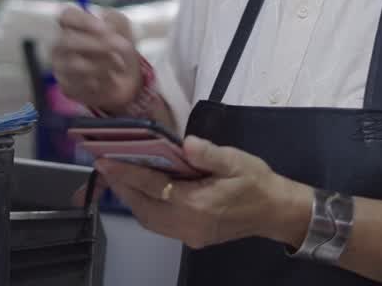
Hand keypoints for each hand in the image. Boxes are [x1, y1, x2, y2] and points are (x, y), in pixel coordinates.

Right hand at [52, 6, 141, 111]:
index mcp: (72, 25)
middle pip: (68, 41)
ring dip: (104, 64)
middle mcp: (61, 45)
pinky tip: (108, 80)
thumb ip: (115, 20)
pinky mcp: (66, 87)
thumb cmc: (119, 50)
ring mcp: (61, 67)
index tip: (105, 29)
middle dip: (98, 45)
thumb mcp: (123, 29)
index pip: (67, 16)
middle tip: (121, 47)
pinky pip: (80, 84)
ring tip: (119, 66)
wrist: (126, 82)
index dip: (85, 21)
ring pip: (76, 64)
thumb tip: (106, 24)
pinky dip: (101, 82)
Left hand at [95, 136, 311, 249]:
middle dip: (123, 187)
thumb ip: (208, 153)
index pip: (153, 186)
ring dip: (132, 199)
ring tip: (120, 178)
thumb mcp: (236, 160)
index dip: (127, 173)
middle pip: (144, 208)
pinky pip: (160, 225)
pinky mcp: (193, 239)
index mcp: (197, 203)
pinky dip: (146, 209)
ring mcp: (189, 235)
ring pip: (149, 220)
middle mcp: (188, 224)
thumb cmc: (256, 182)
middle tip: (107, 166)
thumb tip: (186, 143)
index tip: (105, 160)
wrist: (276, 211)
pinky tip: (144, 193)